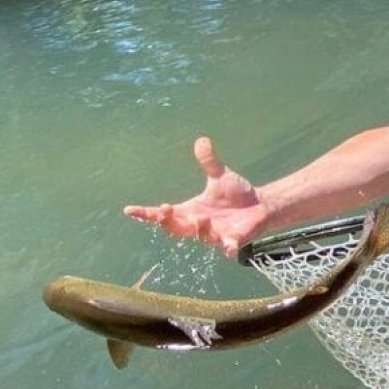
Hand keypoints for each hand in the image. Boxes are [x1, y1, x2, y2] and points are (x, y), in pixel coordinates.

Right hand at [124, 137, 268, 255]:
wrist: (259, 205)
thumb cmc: (235, 194)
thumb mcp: (220, 176)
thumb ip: (209, 161)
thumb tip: (201, 140)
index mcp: (190, 210)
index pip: (163, 214)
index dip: (146, 213)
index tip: (129, 210)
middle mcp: (198, 224)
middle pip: (176, 228)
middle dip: (168, 221)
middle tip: (164, 209)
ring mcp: (215, 234)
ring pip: (200, 235)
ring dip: (199, 228)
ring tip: (203, 219)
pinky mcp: (232, 240)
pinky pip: (227, 246)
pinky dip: (227, 247)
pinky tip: (229, 247)